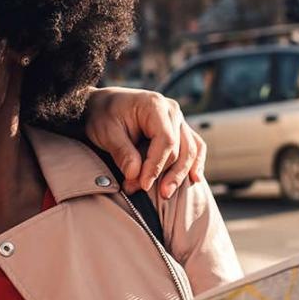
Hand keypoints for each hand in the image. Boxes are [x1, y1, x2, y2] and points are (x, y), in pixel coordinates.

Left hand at [83, 87, 206, 196]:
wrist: (104, 106)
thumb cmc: (103, 116)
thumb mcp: (105, 132)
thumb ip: (121, 152)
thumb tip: (134, 174)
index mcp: (154, 105)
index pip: (166, 140)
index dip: (156, 165)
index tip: (142, 184)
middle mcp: (172, 111)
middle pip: (180, 148)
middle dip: (164, 174)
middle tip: (142, 191)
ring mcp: (178, 120)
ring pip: (190, 150)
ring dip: (180, 174)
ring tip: (165, 194)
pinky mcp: (179, 130)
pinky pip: (195, 147)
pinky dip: (195, 163)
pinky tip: (194, 180)